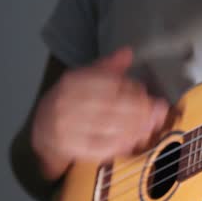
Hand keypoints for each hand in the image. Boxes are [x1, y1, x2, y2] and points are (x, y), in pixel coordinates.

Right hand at [31, 48, 168, 177]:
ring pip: (110, 127)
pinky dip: (123, 143)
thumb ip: (109, 67)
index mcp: (73, 81)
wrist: (43, 130)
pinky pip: (103, 147)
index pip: (109, 83)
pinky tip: (135, 140)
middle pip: (112, 105)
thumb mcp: (87, 78)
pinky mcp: (71, 147)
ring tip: (151, 126)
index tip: (148, 95)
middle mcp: (66, 103)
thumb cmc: (72, 101)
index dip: (133, 90)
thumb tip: (128, 52)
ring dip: (136, 127)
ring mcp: (67, 127)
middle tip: (157, 113)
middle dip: (140, 110)